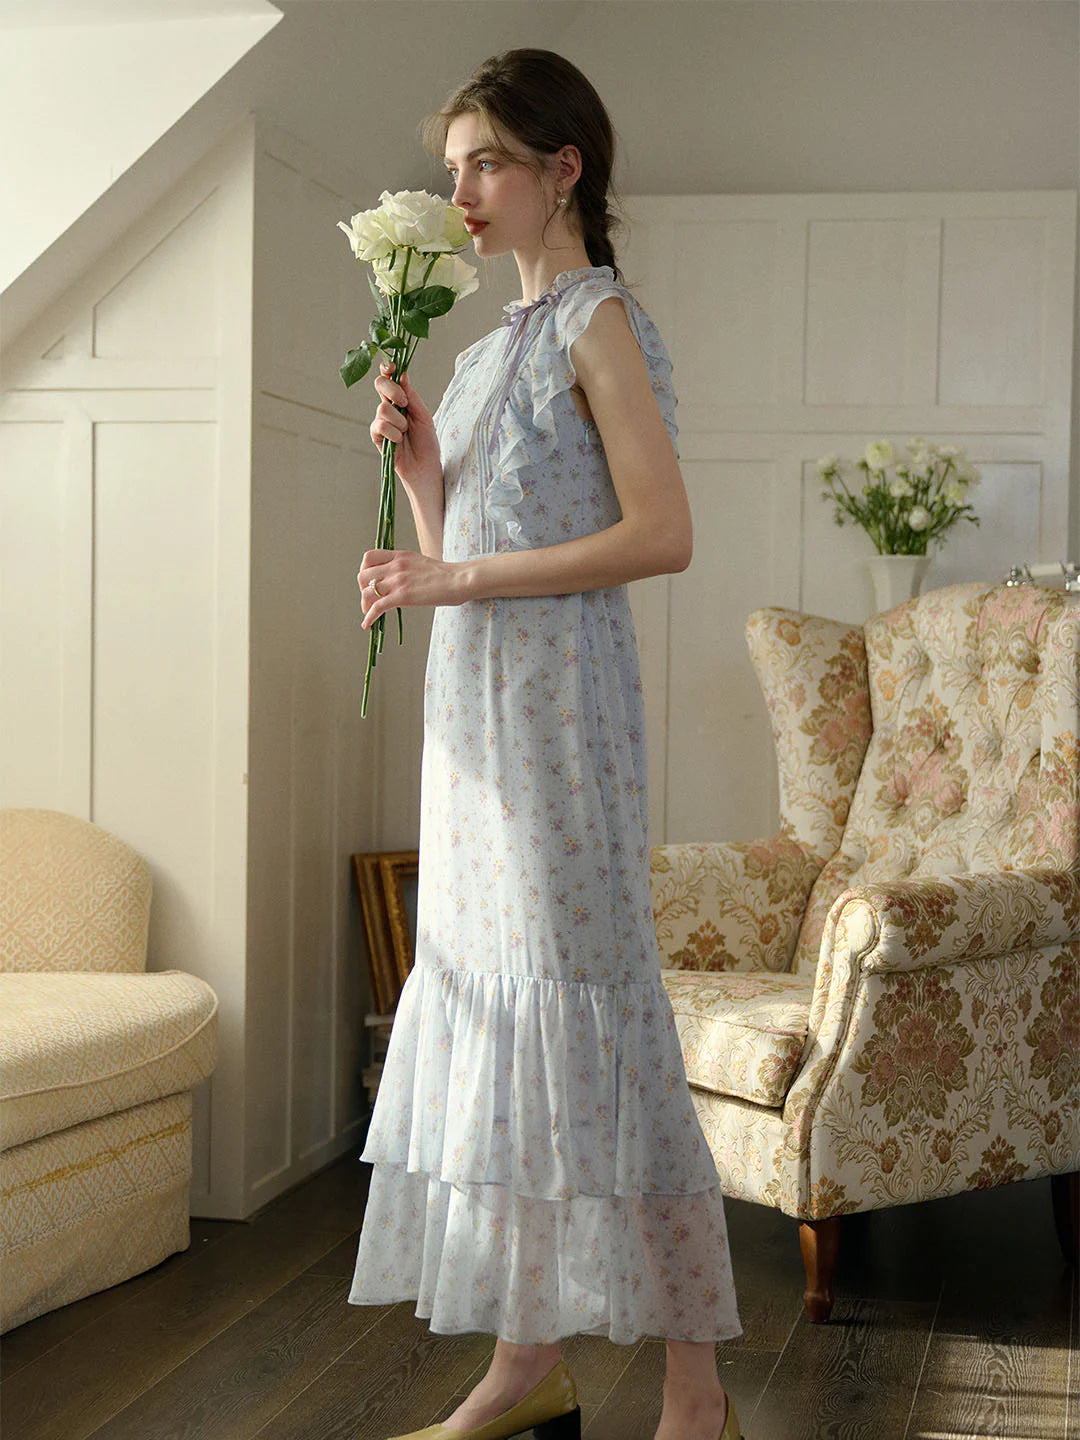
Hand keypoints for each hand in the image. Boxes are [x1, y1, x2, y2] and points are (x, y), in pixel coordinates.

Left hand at [356, 548, 468, 627]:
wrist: (458, 580)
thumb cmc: (445, 575)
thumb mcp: (420, 562)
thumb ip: (405, 567)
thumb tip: (397, 579)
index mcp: (399, 556)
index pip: (369, 557)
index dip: (364, 570)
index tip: (369, 581)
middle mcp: (395, 566)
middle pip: (363, 576)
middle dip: (362, 589)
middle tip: (369, 599)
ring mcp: (398, 581)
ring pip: (368, 592)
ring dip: (364, 605)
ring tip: (368, 613)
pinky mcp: (403, 596)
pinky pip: (377, 607)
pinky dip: (369, 617)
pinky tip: (367, 624)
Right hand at [371, 366, 442, 500]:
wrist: (425, 466)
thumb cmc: (427, 442)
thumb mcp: (424, 416)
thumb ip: (413, 397)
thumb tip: (403, 375)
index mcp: (402, 399)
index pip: (391, 378)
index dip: (387, 368)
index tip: (391, 365)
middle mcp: (389, 407)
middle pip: (380, 384)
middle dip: (392, 390)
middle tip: (405, 402)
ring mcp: (381, 420)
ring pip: (382, 408)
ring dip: (399, 420)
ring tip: (406, 432)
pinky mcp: (376, 435)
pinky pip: (379, 426)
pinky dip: (393, 433)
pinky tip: (399, 440)